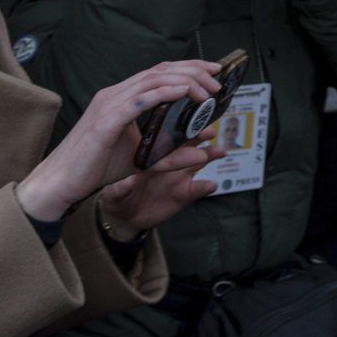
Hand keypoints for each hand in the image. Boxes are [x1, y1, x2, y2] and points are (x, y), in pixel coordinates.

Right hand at [15, 60, 222, 221]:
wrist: (61, 183)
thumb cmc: (95, 168)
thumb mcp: (142, 159)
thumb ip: (171, 154)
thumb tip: (203, 152)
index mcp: (121, 97)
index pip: (159, 73)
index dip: (188, 68)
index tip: (213, 72)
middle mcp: (114, 94)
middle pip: (160, 70)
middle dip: (193, 70)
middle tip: (218, 78)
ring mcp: (109, 104)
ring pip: (153, 80)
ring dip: (185, 81)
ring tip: (207, 91)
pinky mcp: (106, 120)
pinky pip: (139, 100)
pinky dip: (164, 93)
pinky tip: (184, 92)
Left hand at [99, 128, 223, 234]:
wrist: (126, 218)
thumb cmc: (119, 196)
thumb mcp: (116, 192)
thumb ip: (122, 188)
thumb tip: (126, 182)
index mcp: (154, 152)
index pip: (168, 133)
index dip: (177, 124)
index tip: (183, 117)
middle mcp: (171, 160)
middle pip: (189, 142)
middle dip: (201, 134)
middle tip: (209, 130)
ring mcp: (180, 176)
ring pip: (200, 160)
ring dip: (211, 154)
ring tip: (220, 152)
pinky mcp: (185, 194)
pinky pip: (198, 188)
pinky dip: (205, 186)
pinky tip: (211, 185)